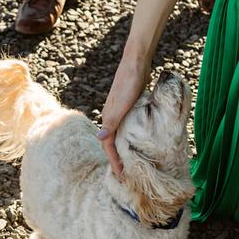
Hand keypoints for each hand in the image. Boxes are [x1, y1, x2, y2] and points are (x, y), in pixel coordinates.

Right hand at [98, 55, 149, 176]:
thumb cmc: (129, 83)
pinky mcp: (129, 107)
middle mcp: (112, 116)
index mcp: (109, 117)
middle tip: (125, 174)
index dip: (114, 161)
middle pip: (111, 142)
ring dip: (122, 149)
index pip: (108, 145)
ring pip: (119, 135)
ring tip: (130, 162)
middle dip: (116, 159)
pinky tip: (137, 141)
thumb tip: (100, 138)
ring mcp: (120, 112)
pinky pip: (126, 128)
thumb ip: (112, 121)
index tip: (121, 176)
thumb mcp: (122, 104)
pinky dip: (129, 138)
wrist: (136, 63)